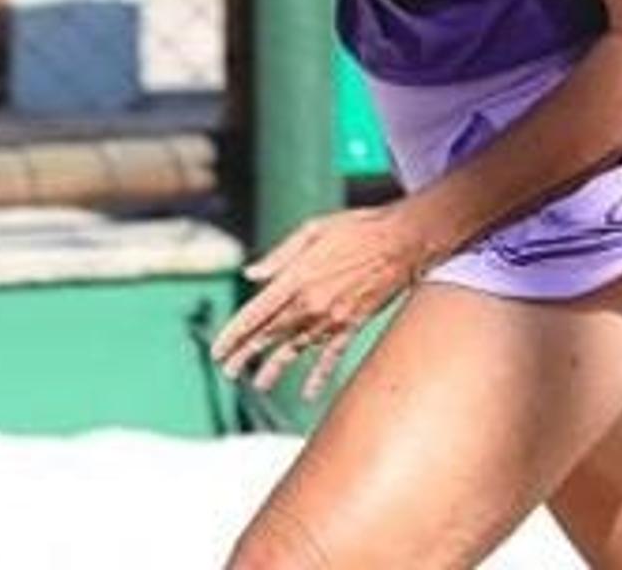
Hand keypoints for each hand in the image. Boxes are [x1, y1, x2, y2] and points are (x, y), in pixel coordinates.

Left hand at [210, 204, 440, 402]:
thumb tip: (250, 275)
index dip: (234, 335)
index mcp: (295, 279)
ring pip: (296, 349)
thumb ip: (278, 256)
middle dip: (247, 355)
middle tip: (229, 371)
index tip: (218, 351)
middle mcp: (310, 304)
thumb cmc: (356, 228)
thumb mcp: (311, 231)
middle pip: (270, 336)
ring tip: (259, 384)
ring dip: (275, 368)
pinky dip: (319, 376)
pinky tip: (308, 394)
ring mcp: (332, 319)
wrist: (403, 240)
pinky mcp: (353, 325)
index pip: (255, 315)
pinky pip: (331, 357)